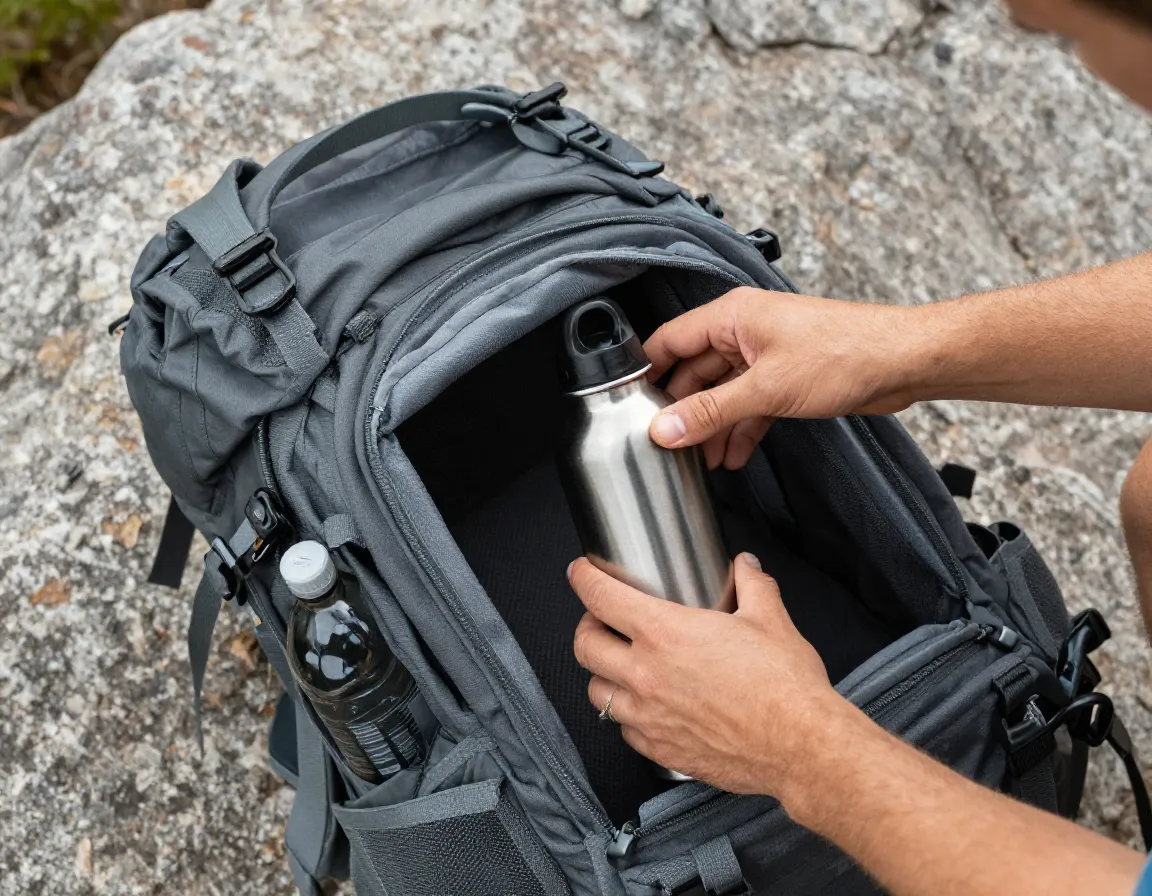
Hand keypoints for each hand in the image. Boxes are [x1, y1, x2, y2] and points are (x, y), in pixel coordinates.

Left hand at [568, 552, 851, 798]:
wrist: (801, 745)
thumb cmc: (785, 685)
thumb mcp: (769, 618)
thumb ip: (752, 584)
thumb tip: (747, 566)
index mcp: (664, 633)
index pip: (600, 597)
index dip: (583, 578)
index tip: (581, 573)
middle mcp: (646, 675)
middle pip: (584, 646)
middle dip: (587, 627)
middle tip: (602, 621)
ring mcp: (648, 717)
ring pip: (596, 692)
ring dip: (602, 674)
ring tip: (619, 666)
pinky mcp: (660, 750)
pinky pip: (624, 730)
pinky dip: (626, 715)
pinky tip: (645, 706)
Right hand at [644, 287, 923, 469]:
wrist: (902, 360)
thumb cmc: (843, 353)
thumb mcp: (765, 389)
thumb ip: (710, 411)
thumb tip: (665, 429)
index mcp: (731, 317)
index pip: (670, 340)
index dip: (646, 372)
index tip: (626, 406)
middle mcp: (744, 331)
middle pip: (693, 371)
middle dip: (681, 409)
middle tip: (664, 445)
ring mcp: (765, 355)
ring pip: (722, 393)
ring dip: (711, 426)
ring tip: (700, 462)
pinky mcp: (786, 377)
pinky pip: (749, 404)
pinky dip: (740, 429)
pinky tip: (731, 456)